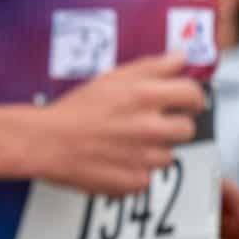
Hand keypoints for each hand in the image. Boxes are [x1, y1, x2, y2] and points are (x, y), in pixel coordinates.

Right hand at [35, 53, 205, 195]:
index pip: (193, 95)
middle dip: (172, 126)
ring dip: (152, 151)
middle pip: (187, 129)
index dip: (191, 99)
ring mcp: (143, 158)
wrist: (44, 142)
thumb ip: (152, 66)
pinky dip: (134, 171)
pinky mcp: (133, 181)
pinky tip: (115, 161)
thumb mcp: (112, 77)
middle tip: (149, 125)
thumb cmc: (74, 110)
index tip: (185, 103)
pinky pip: (146, 177)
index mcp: (147, 97)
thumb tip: (180, 57)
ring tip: (125, 144)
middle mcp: (150, 127)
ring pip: (167, 156)